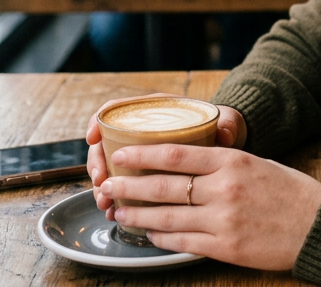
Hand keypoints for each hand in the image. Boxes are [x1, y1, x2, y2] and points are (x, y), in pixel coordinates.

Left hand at [86, 110, 320, 271]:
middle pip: (164, 185)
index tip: (122, 153)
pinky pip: (183, 241)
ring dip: (138, 214)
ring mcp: (224, 219)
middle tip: (108, 185)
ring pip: (167, 216)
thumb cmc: (290, 192)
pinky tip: (149, 233)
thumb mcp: (257, 164)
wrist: (318, 226)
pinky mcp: (226, 247)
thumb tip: (186, 165)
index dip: (143, 154)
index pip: (176, 154)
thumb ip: (223, 164)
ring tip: (120, 211)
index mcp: (232, 161)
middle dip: (130, 185)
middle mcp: (224, 188)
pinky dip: (161, 237)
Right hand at [87, 105, 246, 197]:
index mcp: (157, 110)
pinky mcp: (145, 174)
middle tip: (101, 183)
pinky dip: (115, 198)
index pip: (119, 109)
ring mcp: (142, 153)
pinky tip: (113, 212)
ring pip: (111, 165)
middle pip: (108, 141)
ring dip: (103, 185)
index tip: (92, 138)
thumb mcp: (226, 122)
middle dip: (97, 163)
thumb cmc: (223, 128)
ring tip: (104, 203)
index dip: (100, 121)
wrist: (228, 144)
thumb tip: (224, 135)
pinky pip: (123, 184)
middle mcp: (144, 130)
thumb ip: (227, 126)